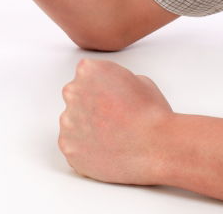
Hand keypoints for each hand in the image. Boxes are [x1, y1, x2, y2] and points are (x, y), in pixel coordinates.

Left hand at [59, 58, 174, 184]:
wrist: (155, 148)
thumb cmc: (151, 115)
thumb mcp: (139, 80)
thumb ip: (115, 79)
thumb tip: (112, 89)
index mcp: (88, 71)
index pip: (86, 75)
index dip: (101, 88)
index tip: (111, 98)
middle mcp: (72, 92)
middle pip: (76, 97)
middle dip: (90, 106)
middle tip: (112, 120)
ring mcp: (67, 121)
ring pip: (72, 123)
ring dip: (86, 128)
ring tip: (112, 138)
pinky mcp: (68, 147)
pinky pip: (72, 146)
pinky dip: (84, 150)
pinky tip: (105, 151)